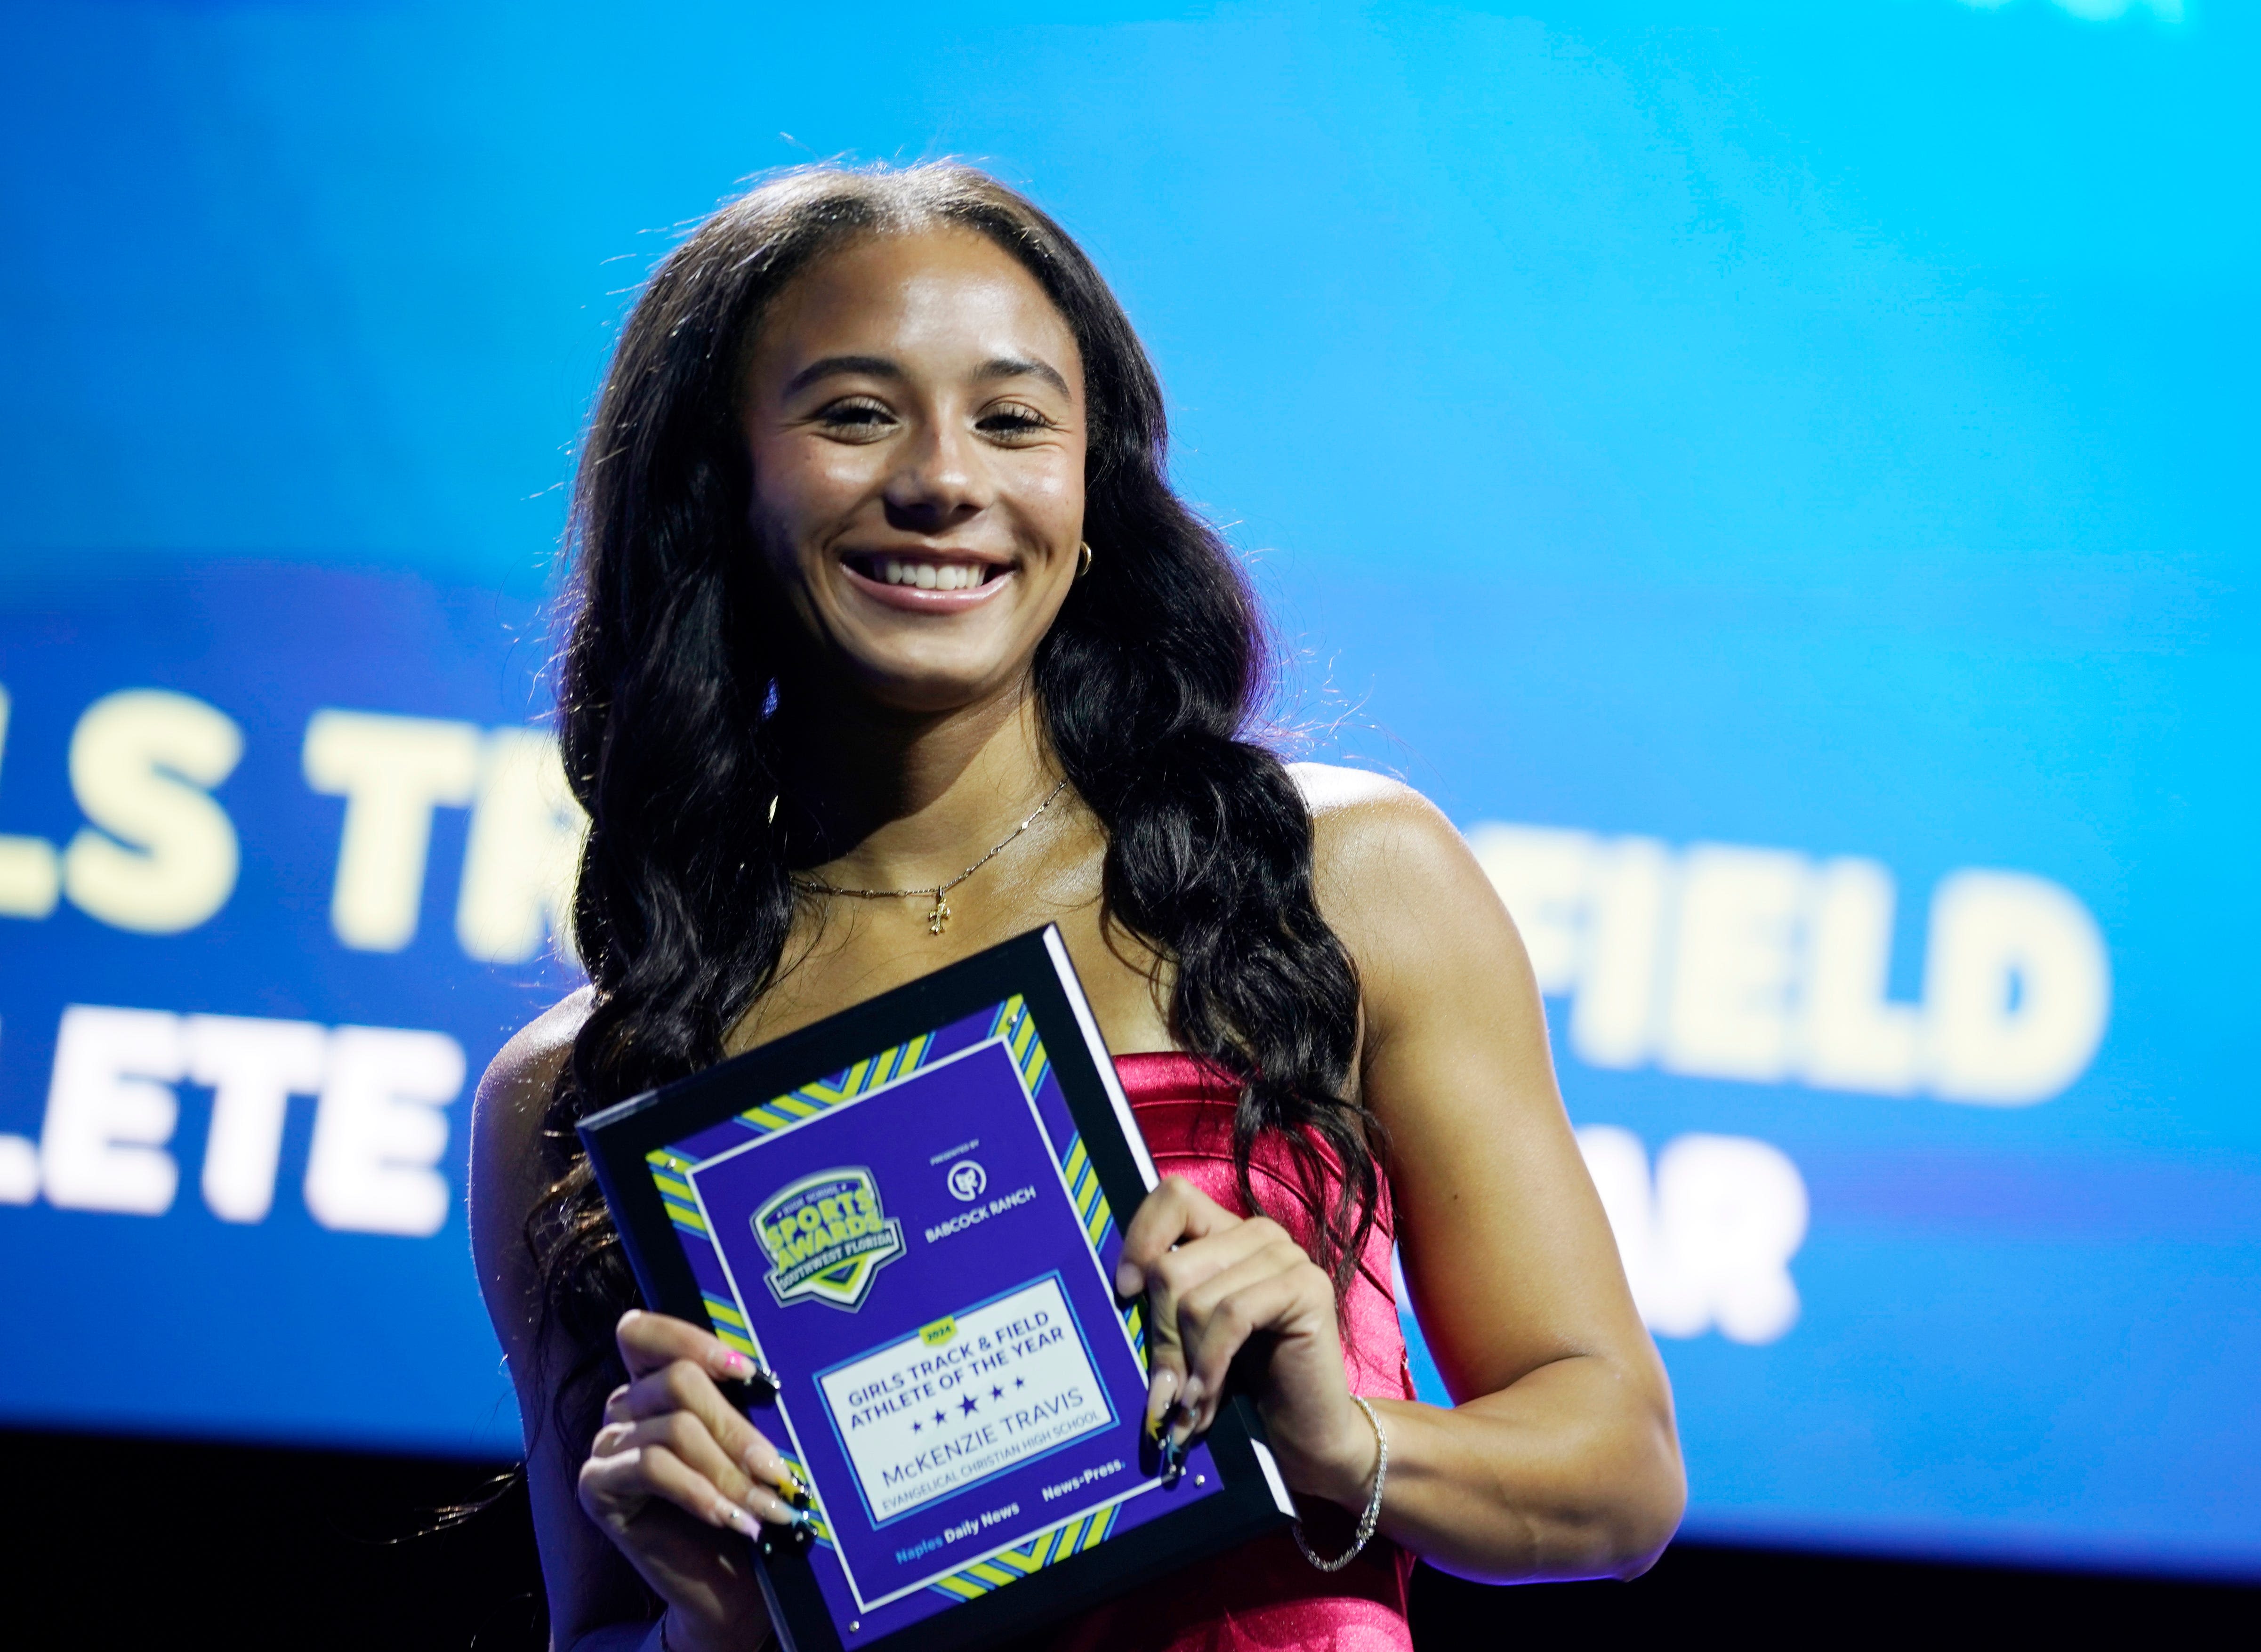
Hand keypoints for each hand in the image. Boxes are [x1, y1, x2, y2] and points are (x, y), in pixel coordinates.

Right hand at [578, 1310, 804, 1651]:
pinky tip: (731, 1519)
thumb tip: (768, 1381)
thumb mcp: (746, 1446)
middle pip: (680, 1382)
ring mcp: (608, 1445)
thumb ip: (742, 1407)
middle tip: (780, 1472)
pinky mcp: (598, 1486)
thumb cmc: (743, 1502)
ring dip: (729, 1473)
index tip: (750, 1373)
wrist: (727, 1583)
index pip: (644, 1331)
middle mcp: (625, 1405)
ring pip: (674, 1428)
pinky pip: (652, 1468)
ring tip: (767, 1507)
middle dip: (738, 1429)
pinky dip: (699, 1493)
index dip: (693, 1340)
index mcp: (654, 1380)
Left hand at [1115, 1176, 1379, 1510]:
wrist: (1306, 1428)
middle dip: (1161, 1338)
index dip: (1140, 1238)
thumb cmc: (1243, 1382)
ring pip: (1197, 1298)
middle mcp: (1259, 1234)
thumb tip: (1118, 1299)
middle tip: (1162, 1392)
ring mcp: (1287, 1256)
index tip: (1126, 1292)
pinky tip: (1204, 1400)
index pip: (1172, 1197)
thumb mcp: (1192, 1335)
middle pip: (1171, 1267)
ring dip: (1185, 1364)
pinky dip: (1210, 1364)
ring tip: (1187, 1406)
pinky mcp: (1307, 1287)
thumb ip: (1164, 1308)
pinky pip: (1232, 1316)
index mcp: (1226, 1232)